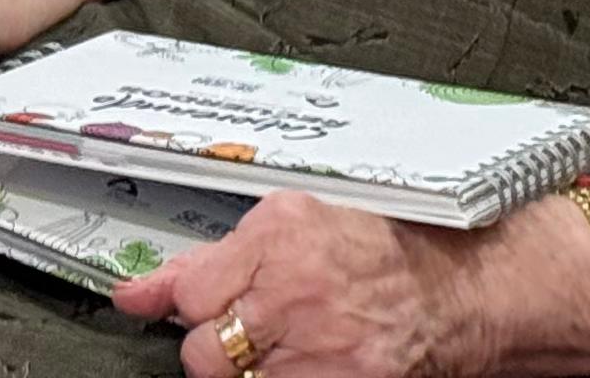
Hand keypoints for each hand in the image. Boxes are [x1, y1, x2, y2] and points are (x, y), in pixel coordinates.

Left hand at [115, 191, 496, 375]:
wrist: (450, 293)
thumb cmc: (376, 252)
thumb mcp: (291, 226)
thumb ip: (210, 260)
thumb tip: (139, 292)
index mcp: (276, 238)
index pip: (189, 293)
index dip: (195, 306)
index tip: (200, 310)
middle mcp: (291, 291)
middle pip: (204, 351)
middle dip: (216, 348)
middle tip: (248, 335)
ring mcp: (316, 346)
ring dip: (249, 372)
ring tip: (282, 348)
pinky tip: (304, 365)